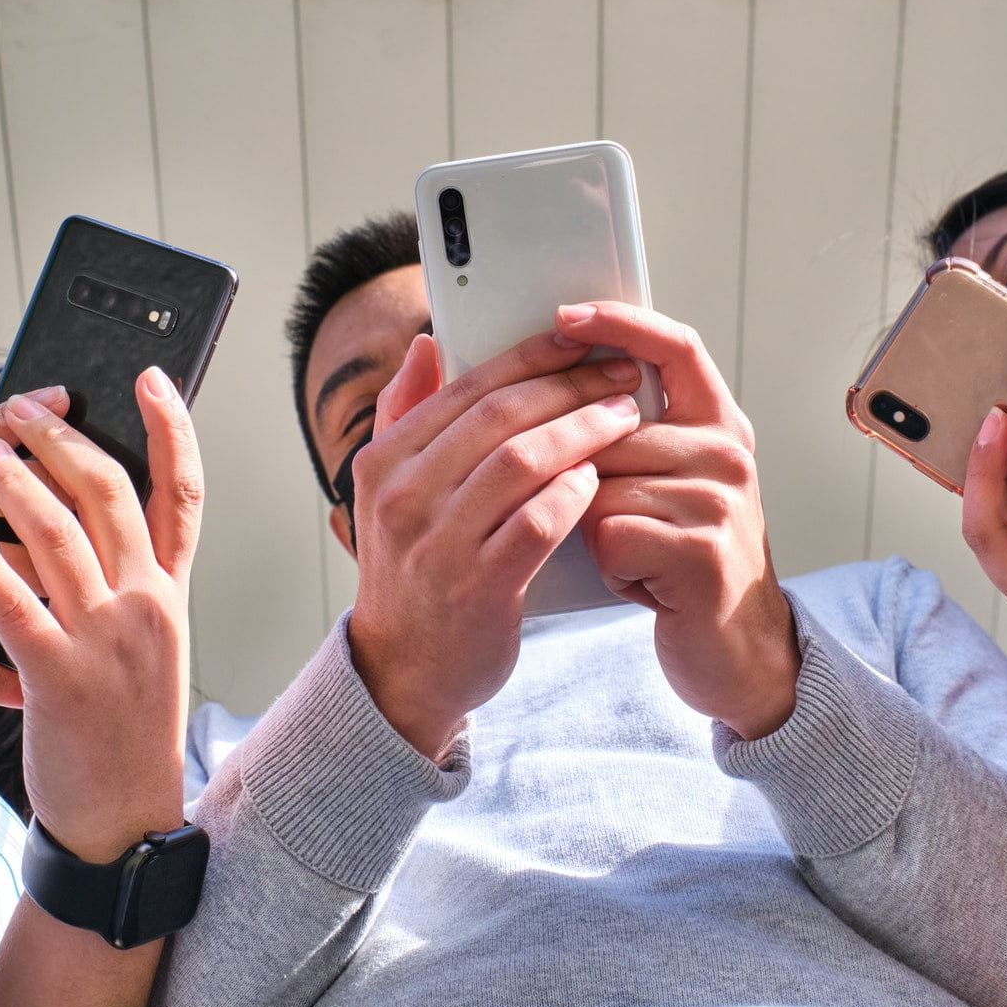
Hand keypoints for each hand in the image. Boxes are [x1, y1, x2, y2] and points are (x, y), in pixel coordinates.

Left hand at [0, 368, 199, 862]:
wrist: (124, 818)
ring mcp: (107, 641)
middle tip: (29, 408)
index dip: (173, 429)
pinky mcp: (60, 678)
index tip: (151, 379)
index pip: (186, 492)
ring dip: (17, 483)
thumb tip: (98, 518)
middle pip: (114, 495)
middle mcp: (148, 606)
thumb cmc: (125, 728)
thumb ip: (132, 580)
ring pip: (60, 536)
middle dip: (66, 441)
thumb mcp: (149, 644)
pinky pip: (13, 604)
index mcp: (171, 593)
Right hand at [346, 328, 645, 759]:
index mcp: (384, 461)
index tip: (577, 338)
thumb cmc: (411, 567)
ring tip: (623, 416)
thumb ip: (403, 414)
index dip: (529, 356)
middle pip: (500, 417)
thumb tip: (427, 345)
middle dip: (568, 386)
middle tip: (617, 374)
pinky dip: (574, 493)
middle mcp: (404, 497)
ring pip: (523, 462)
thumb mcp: (387, 490)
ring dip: (583, 431)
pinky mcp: (480, 588)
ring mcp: (440, 544)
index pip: (467, 387)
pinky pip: (539, 523)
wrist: (404, 668)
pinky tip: (599, 478)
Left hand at [559, 303, 799, 741]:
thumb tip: (556, 381)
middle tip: (611, 518)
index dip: (620, 322)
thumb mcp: (670, 483)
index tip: (565, 315)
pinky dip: (608, 562)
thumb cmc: (685, 563)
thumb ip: (634, 433)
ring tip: (630, 551)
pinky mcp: (700, 552)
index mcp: (719, 423)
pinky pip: (609, 533)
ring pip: (601, 484)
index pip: (674, 345)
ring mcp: (719, 501)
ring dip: (593, 526)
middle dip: (585, 476)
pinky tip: (638, 579)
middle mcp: (727, 452)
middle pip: (610, 428)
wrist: (739, 651)